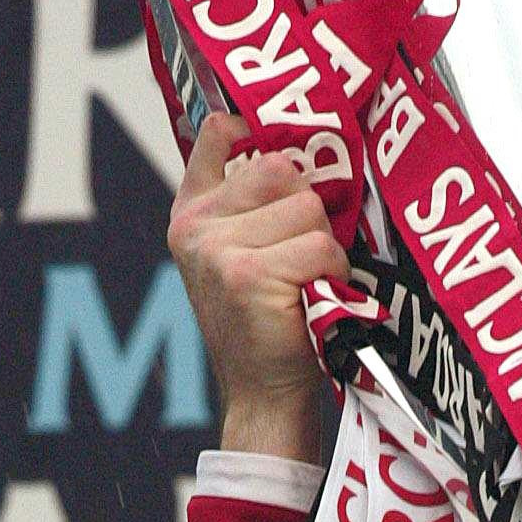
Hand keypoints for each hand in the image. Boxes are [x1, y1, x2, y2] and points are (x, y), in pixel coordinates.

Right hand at [167, 109, 348, 459]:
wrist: (262, 393)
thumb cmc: (266, 322)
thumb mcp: (238, 254)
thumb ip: (243, 199)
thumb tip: (258, 133)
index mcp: (191, 214)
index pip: (217, 135)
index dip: (250, 129)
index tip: (265, 135)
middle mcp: (196, 226)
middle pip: (282, 172)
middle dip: (307, 212)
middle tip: (299, 258)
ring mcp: (217, 249)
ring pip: (308, 210)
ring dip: (323, 249)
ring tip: (304, 284)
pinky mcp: (246, 273)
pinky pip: (320, 247)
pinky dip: (331, 275)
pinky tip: (309, 301)